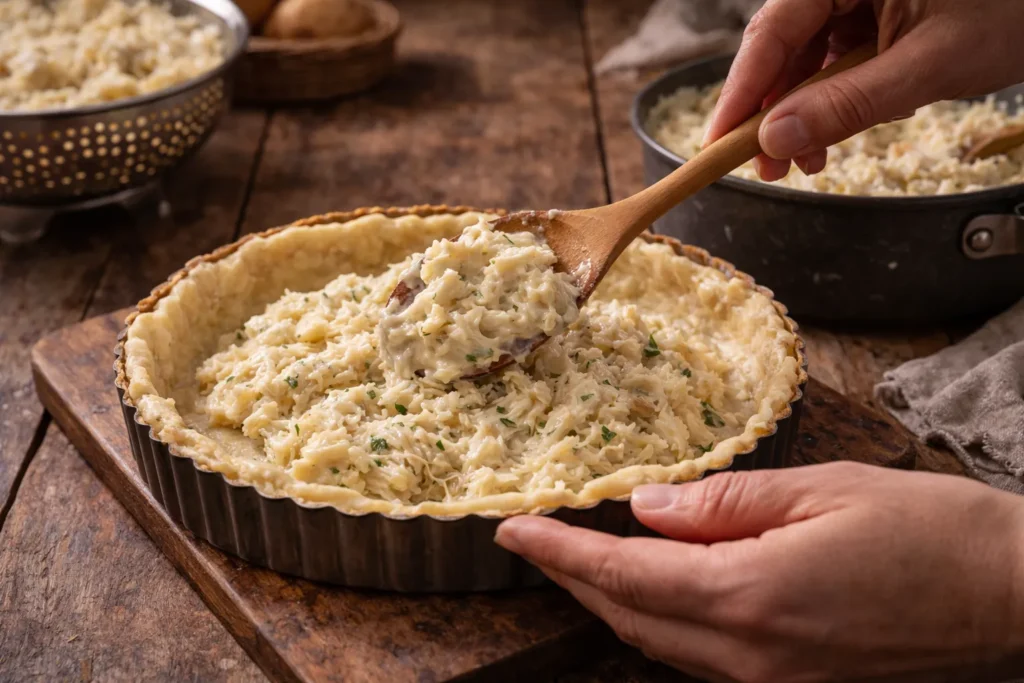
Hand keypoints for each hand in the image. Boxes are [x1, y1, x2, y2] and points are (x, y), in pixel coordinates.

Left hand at [495, 462, 1023, 682]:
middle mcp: (752, 653)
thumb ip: (725, 503)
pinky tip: (653, 590)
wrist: (1013, 598)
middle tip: (533, 539)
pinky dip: (660, 621)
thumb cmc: (930, 533)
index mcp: (752, 595)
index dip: (561, 551)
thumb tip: (650, 507)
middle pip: (631, 616)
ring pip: (660, 643)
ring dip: (611, 600)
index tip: (514, 529)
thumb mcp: (822, 490)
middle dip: (573, 577)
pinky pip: (701, 657)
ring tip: (578, 558)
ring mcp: (773, 680)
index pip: (626, 573)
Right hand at [704, 0, 1023, 180]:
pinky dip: (832, 98)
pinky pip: (834, 56)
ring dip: (802, 113)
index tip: (719, 143)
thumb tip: (777, 140)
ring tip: (809, 163)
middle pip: (782, 45)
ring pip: (805, 56)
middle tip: (766, 167)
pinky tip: (837, 131)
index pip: (772, 30)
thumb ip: (848, 104)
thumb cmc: (1015, 11)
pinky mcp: (872, 9)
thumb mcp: (928, 65)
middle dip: (773, 111)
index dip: (741, 92)